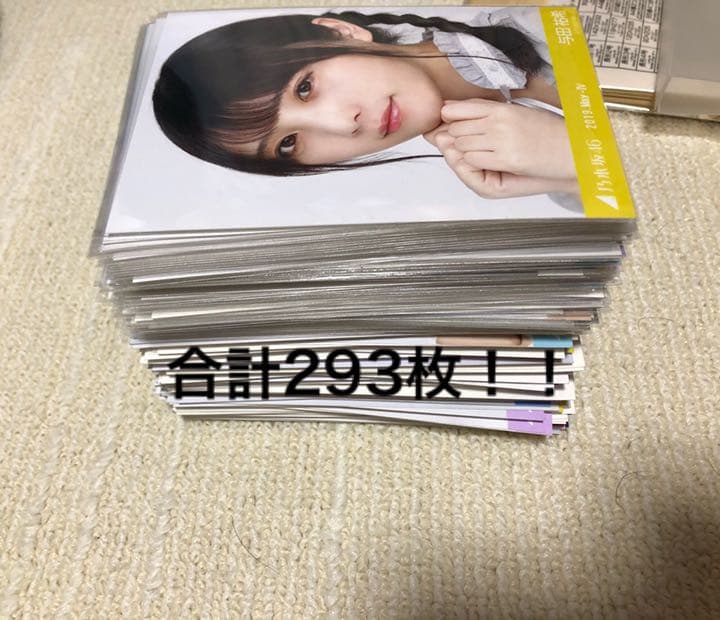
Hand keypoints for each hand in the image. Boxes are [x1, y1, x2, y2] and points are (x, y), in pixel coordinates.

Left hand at [435, 99, 576, 180]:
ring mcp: (503, 139)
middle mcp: (501, 121)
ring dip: (467, 152)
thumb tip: (453, 108)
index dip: (450, 117)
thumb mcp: (518, 115)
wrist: (574, 152)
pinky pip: (473, 160)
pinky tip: (492, 164)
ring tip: (488, 154)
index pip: (461, 107)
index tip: (452, 124)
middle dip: (458, 138)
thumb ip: (489, 112)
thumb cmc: (548, 136)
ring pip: (461, 145)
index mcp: (503, 109)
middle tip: (476, 145)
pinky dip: (475, 164)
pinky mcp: (508, 159)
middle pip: (456, 128)